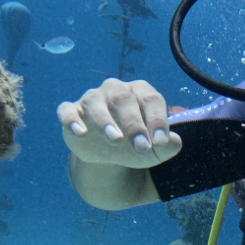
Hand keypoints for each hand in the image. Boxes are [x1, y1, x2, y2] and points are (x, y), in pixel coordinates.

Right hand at [58, 78, 181, 168]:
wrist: (106, 155)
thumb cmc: (133, 144)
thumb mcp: (152, 150)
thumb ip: (165, 147)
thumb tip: (176, 142)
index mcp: (139, 93)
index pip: (151, 99)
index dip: (157, 119)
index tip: (161, 142)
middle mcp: (115, 90)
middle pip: (124, 99)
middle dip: (134, 124)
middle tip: (141, 147)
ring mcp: (92, 99)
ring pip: (96, 103)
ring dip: (105, 120)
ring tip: (115, 139)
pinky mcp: (71, 111)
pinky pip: (68, 111)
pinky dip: (72, 120)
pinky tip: (81, 134)